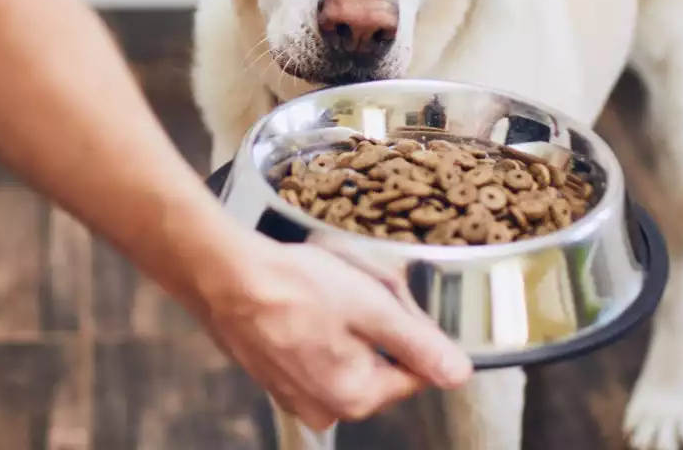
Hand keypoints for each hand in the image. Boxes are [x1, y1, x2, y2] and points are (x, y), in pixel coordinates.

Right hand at [195, 240, 473, 429]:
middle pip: (381, 363)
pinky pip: (316, 351)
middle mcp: (325, 407)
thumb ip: (420, 345)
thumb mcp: (373, 308)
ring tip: (325, 291)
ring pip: (349, 354)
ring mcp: (295, 394)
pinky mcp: (275, 374)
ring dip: (347, 322)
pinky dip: (317, 325)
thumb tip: (458, 374)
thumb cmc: (293, 287)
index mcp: (356, 397)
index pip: (415, 371)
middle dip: (377, 324)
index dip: (411, 329)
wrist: (224, 274)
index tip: (390, 300)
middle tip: (355, 288)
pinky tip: (304, 299)